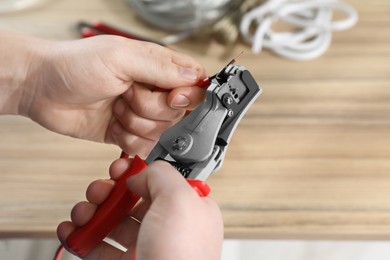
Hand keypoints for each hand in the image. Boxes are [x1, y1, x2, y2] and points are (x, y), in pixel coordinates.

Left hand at [4, 31, 204, 154]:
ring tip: (115, 108)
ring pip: (161, 132)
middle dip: (150, 109)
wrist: (42, 89)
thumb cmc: (74, 65)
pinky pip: (145, 146)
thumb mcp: (119, 57)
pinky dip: (128, 140)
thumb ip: (160, 68)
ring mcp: (141, 114)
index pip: (194, 84)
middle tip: (127, 95)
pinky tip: (113, 125)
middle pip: (178, 114)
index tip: (171, 97)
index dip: (189, 96)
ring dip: (135, 124)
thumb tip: (193, 77)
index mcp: (157, 67)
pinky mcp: (128, 133)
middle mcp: (153, 91)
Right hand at [57, 158, 223, 259]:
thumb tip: (140, 173)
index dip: (139, 173)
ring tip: (82, 213)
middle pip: (133, 201)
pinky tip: (73, 232)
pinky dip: (82, 238)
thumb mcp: (178, 199)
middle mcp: (169, 229)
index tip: (120, 170)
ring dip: (92, 213)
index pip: (162, 183)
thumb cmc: (181, 256)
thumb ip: (160, 173)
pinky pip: (99, 248)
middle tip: (97, 192)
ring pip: (113, 223)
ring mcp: (147, 248)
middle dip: (109, 192)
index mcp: (189, 210)